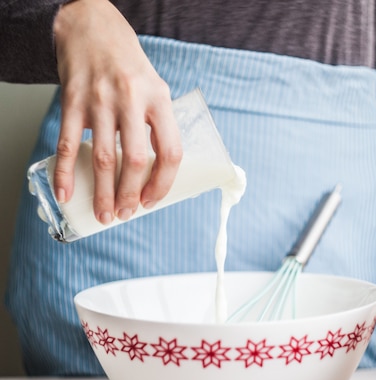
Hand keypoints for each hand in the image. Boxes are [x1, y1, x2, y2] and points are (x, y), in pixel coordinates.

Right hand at [53, 0, 181, 223]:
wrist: (93, 29)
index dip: (163, 182)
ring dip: (104, 192)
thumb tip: (155, 173)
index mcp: (160, 100)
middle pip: (136, 160)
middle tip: (125, 214)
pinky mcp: (73, 102)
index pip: (170, 152)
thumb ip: (158, 126)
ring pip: (104, 158)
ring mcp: (100, 102)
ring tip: (104, 213)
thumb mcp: (156, 89)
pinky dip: (66, 173)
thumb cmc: (129, 67)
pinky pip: (69, 145)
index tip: (152, 201)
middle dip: (131, 195)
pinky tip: (66, 193)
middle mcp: (132, 101)